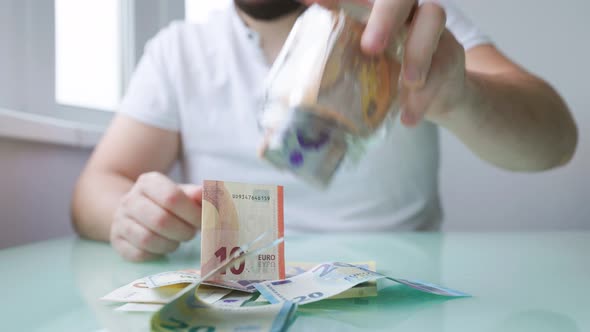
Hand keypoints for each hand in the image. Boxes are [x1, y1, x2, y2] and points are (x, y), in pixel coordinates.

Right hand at [110, 172, 201, 260]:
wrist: (133, 210)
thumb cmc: (165, 203)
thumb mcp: (182, 193)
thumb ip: (196, 195)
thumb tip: (205, 194)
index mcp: (149, 182)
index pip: (172, 197)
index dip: (192, 213)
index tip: (202, 221)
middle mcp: (130, 199)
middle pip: (160, 220)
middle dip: (183, 231)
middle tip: (191, 233)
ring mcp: (120, 220)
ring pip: (147, 239)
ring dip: (170, 244)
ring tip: (177, 240)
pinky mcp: (116, 241)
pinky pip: (138, 253)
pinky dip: (155, 254)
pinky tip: (162, 247)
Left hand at [302, 0, 466, 126]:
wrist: (435, 97)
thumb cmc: (386, 78)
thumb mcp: (356, 76)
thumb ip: (328, 77)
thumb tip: (283, 108)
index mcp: (371, 12)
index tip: (307, 0)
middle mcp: (401, 11)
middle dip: (385, 17)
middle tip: (369, 47)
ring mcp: (428, 28)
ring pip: (433, 17)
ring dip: (418, 52)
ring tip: (409, 83)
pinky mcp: (450, 53)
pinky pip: (443, 66)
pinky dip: (425, 95)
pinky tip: (409, 116)